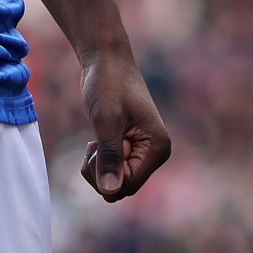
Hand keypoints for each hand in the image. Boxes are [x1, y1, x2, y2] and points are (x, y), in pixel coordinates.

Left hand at [78, 47, 171, 201]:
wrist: (107, 61)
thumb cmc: (108, 84)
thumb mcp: (106, 120)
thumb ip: (109, 156)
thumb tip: (110, 191)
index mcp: (158, 148)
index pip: (128, 185)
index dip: (106, 172)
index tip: (98, 145)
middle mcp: (156, 154)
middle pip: (122, 188)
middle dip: (100, 173)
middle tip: (93, 144)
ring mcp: (144, 153)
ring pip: (115, 183)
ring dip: (97, 168)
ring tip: (94, 142)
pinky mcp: (131, 150)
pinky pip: (113, 173)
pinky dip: (98, 163)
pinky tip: (96, 142)